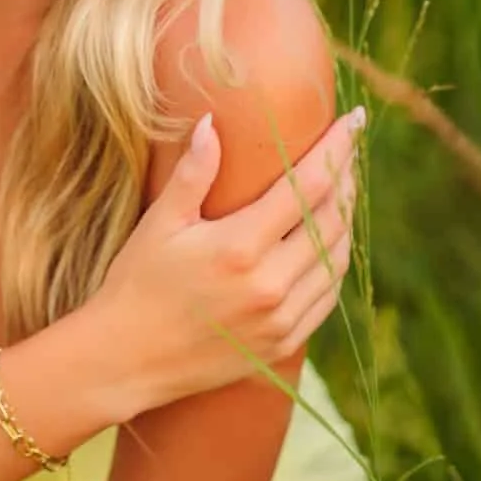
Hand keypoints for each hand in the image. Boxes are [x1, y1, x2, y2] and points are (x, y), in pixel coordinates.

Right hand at [96, 107, 362, 408]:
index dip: (337, 149)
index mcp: (240, 247)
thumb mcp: (159, 223)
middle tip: (350, 150)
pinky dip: (335, 262)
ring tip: (344, 190)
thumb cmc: (136, 284)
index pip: (307, 186)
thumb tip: (212, 122)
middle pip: (332, 219)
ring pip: (336, 258)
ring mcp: (280, 318)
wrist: (126, 360)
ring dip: (346, 220)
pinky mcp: (282, 343)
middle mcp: (269, 284)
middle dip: (347, 177)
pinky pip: (327, 295)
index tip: (354, 120)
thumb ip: (192, 173)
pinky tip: (331, 243)